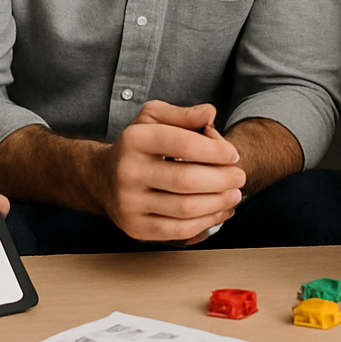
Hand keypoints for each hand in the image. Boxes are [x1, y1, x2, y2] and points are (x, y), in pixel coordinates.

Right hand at [96, 100, 244, 242]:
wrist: (101, 178)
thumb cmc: (136, 147)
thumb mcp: (153, 119)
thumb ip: (182, 115)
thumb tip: (210, 112)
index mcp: (134, 140)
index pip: (183, 144)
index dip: (215, 150)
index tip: (233, 155)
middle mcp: (127, 172)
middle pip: (187, 180)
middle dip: (222, 180)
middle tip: (240, 177)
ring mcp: (129, 203)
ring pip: (185, 208)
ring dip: (218, 203)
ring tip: (234, 195)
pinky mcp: (135, 227)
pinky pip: (178, 230)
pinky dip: (205, 223)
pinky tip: (219, 212)